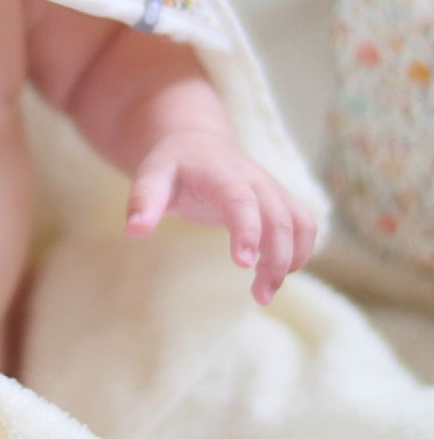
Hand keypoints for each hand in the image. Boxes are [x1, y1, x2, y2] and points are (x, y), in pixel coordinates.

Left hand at [126, 128, 316, 304]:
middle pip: (279, 218)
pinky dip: (300, 251)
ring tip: (265, 292)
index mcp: (221, 173)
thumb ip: (143, 200)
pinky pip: (304, 224)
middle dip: (276, 258)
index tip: (243, 263)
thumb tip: (133, 231)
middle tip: (259, 296)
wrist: (196, 142)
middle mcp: (254, 179)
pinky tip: (275, 275)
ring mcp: (271, 189)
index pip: (241, 200)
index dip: (247, 230)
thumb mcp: (151, 176)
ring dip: (292, 259)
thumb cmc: (172, 164)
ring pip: (299, 222)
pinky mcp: (280, 200)